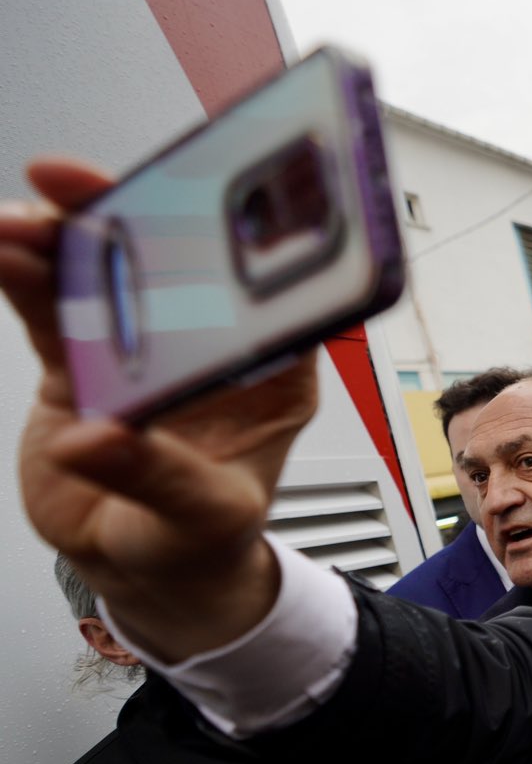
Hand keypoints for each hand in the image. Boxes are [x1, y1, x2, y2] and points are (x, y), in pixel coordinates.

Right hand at [0, 161, 318, 661]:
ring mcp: (142, 348)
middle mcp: (208, 345)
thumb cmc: (206, 544)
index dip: (219, 230)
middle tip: (70, 189)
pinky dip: (25, 277)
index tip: (175, 195)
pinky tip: (0, 250)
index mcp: (271, 369)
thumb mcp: (204, 518)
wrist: (151, 575)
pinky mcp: (86, 364)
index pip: (257, 283)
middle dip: (120, 214)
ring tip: (14, 226)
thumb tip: (96, 442)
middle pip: (169, 259)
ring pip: (103, 275)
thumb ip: (158, 477)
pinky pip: (55, 309)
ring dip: (58, 241)